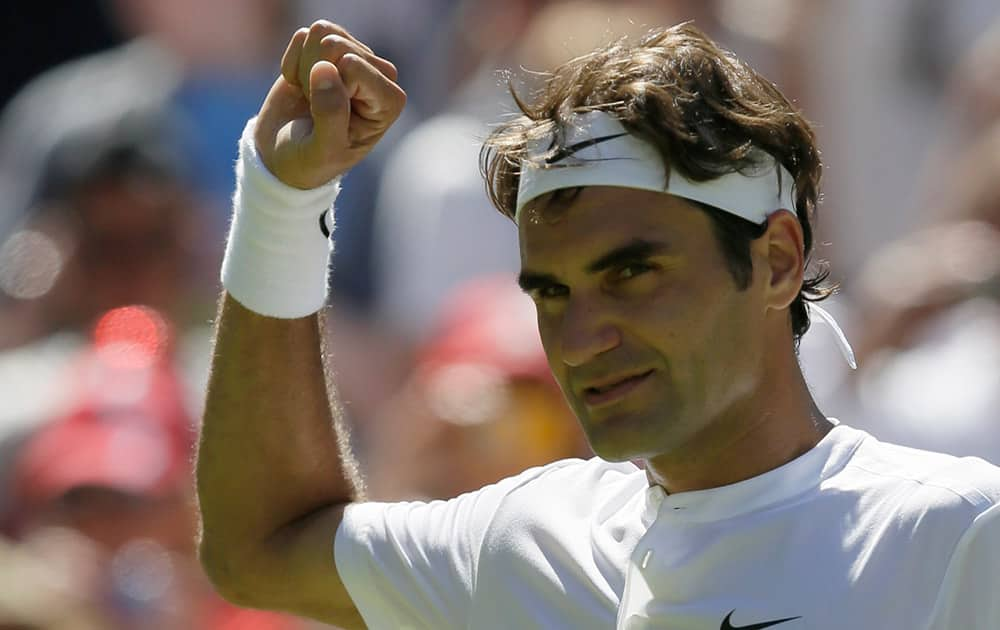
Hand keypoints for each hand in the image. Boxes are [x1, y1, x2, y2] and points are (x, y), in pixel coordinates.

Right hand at [254, 21, 405, 188]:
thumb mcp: (324, 150)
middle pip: (335, 45)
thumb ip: (330, 113)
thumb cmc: (312, 160)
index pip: (352, 66)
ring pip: (322, 33)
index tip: (328, 119)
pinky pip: (304, 36)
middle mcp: (379, 74)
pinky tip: (301, 87)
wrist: (285, 156)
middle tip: (314, 107)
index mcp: (390, 101)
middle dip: (312, 78)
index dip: (328, 91)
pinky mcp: (329, 49)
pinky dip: (293, 63)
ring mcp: (355, 57)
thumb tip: (324, 67)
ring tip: (310, 97)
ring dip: (303, 69)